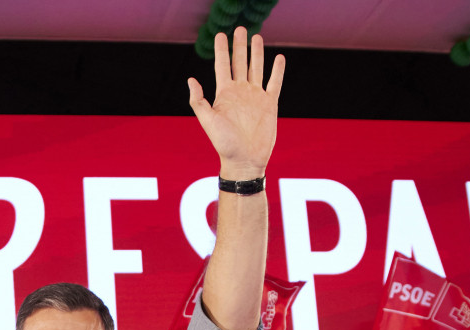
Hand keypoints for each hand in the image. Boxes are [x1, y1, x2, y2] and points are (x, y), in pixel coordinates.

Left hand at [188, 28, 283, 179]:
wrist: (244, 160)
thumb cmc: (224, 144)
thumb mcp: (208, 122)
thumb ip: (199, 101)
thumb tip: (191, 79)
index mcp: (224, 94)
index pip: (222, 66)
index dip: (221, 50)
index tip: (220, 35)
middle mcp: (240, 92)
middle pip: (240, 63)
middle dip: (239, 46)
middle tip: (240, 29)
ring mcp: (255, 96)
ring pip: (257, 68)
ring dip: (257, 53)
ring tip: (257, 37)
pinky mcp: (270, 104)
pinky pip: (274, 83)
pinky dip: (277, 71)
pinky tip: (278, 58)